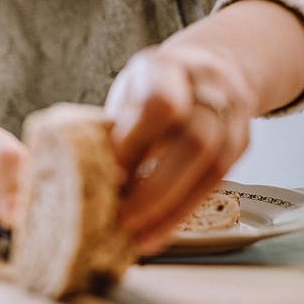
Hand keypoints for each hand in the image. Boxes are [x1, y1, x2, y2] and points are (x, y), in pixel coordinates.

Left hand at [105, 44, 255, 253]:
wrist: (211, 67)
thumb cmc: (151, 88)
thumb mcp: (124, 93)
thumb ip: (106, 128)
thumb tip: (61, 177)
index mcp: (163, 68)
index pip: (159, 104)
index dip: (134, 143)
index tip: (108, 174)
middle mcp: (206, 87)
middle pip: (194, 140)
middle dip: (156, 186)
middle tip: (121, 218)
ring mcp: (231, 114)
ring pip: (212, 166)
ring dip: (171, 208)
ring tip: (137, 236)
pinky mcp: (242, 142)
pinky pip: (217, 183)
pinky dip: (183, 213)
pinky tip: (156, 234)